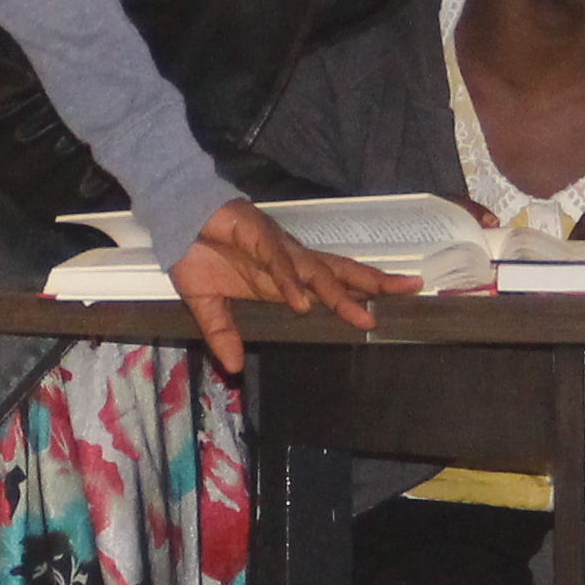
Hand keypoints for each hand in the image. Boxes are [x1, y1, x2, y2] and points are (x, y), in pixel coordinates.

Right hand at [166, 199, 412, 378]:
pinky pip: (276, 261)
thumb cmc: (196, 252)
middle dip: (373, 283)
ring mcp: (275, 248)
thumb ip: (222, 333)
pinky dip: (289, 281)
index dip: (359, 295)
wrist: (173, 216)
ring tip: (363, 312)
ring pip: (315, 270)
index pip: (330, 285)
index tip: (388, 308)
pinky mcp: (255, 234)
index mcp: (283, 277)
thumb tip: (232, 368)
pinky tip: (301, 301)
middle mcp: (289, 261)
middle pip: (339, 273)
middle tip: (411, 290)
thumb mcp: (208, 304)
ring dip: (338, 292)